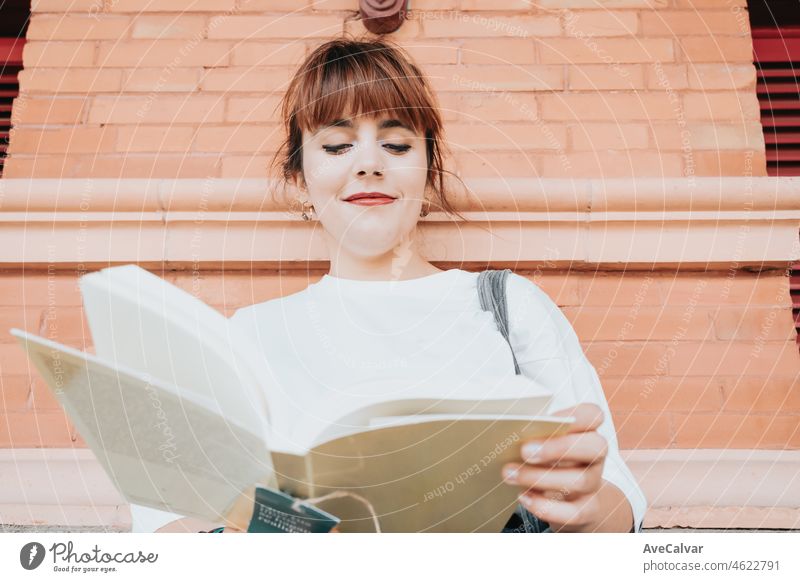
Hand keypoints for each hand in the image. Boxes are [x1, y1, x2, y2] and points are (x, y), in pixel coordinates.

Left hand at [501, 403, 607, 531]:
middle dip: (558, 447)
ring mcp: (594, 484)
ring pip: (580, 480)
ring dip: (540, 478)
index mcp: (586, 431)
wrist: (573, 503)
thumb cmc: (549, 462)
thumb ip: (534, 435)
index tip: (543, 420)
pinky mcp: (588, 511)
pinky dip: (546, 507)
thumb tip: (509, 430)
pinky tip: (524, 496)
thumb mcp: (544, 445)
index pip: (593, 415)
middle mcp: (595, 456)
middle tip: (524, 451)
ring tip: (509, 473)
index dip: (573, 415)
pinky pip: (574, 513)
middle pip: (594, 446)